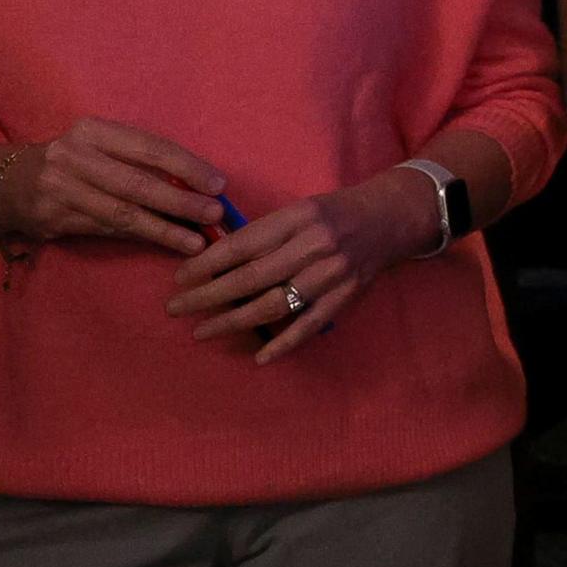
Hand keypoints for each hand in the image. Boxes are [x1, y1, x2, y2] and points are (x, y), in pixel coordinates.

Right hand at [0, 119, 227, 255]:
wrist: (7, 182)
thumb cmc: (75, 162)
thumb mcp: (101, 146)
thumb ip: (142, 160)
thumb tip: (201, 185)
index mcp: (94, 131)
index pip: (150, 148)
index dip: (188, 167)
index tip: (219, 185)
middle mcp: (73, 156)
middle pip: (137, 183)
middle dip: (181, 201)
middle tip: (214, 214)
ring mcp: (59, 189)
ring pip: (122, 213)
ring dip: (164, 229)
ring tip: (197, 241)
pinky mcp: (52, 219)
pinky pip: (107, 229)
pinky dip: (141, 237)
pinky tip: (167, 243)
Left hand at [168, 170, 428, 360]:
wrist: (390, 219)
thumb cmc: (333, 213)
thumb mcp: (297, 210)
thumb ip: (262, 234)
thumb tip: (213, 262)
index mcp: (297, 219)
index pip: (241, 245)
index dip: (205, 264)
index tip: (180, 278)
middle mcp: (314, 246)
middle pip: (250, 278)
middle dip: (207, 296)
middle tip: (176, 308)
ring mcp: (331, 274)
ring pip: (273, 304)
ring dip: (233, 321)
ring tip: (202, 330)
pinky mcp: (345, 296)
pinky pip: (309, 325)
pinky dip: (283, 344)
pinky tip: (259, 357)